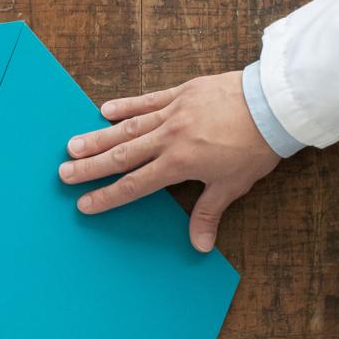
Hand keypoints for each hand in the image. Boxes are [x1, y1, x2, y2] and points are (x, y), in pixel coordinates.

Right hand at [59, 71, 279, 251]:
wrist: (274, 105)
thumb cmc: (256, 147)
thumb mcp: (233, 185)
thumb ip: (208, 213)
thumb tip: (199, 246)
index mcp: (179, 163)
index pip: (134, 184)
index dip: (107, 196)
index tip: (85, 204)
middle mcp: (169, 138)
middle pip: (121, 156)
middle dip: (90, 167)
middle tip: (63, 174)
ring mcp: (173, 112)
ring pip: (127, 128)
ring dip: (98, 138)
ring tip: (72, 145)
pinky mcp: (182, 92)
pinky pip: (147, 100)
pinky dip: (125, 105)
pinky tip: (104, 110)